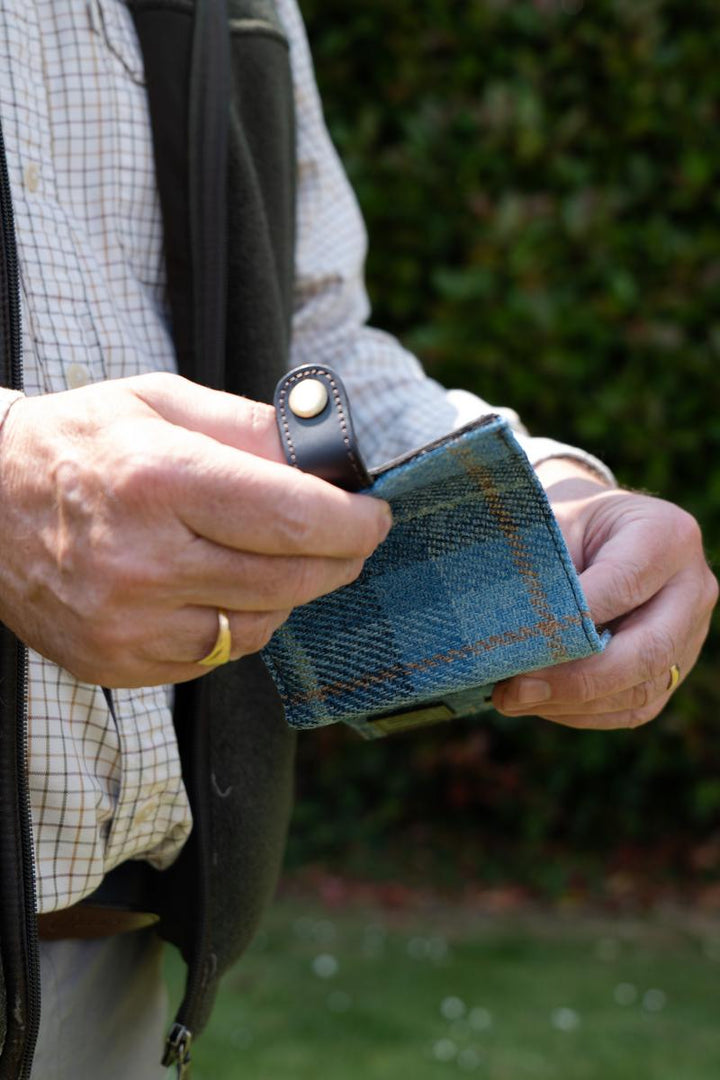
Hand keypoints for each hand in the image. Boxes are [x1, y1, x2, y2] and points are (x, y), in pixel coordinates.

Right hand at [0, 374, 390, 687]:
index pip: (291, 517)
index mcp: (159, 481)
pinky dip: (238, 625)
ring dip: (290, 593)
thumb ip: (251, 427)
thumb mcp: (161, 402)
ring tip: (276, 557)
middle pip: (288, 580)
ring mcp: (127, 622)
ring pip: (259, 627)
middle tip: (352, 538)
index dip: (354, 523)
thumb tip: (329, 455)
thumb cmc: (79, 443)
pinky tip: (224, 589)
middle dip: (339, 559)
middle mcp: (143, 560)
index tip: (376, 515)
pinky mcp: (116, 661)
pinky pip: (214, 657)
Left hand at [493, 459, 717, 728]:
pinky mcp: (673, 670)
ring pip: (641, 690)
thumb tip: (511, 634)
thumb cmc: (567, 524)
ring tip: (512, 698)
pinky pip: (633, 709)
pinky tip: (538, 703)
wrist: (595, 531)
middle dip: (576, 679)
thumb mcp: (553, 523)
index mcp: (667, 536)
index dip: (572, 620)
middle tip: (513, 690)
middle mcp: (692, 588)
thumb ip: (542, 571)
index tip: (516, 641)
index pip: (623, 585)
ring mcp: (690, 634)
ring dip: (571, 704)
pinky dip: (581, 713)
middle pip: (647, 651)